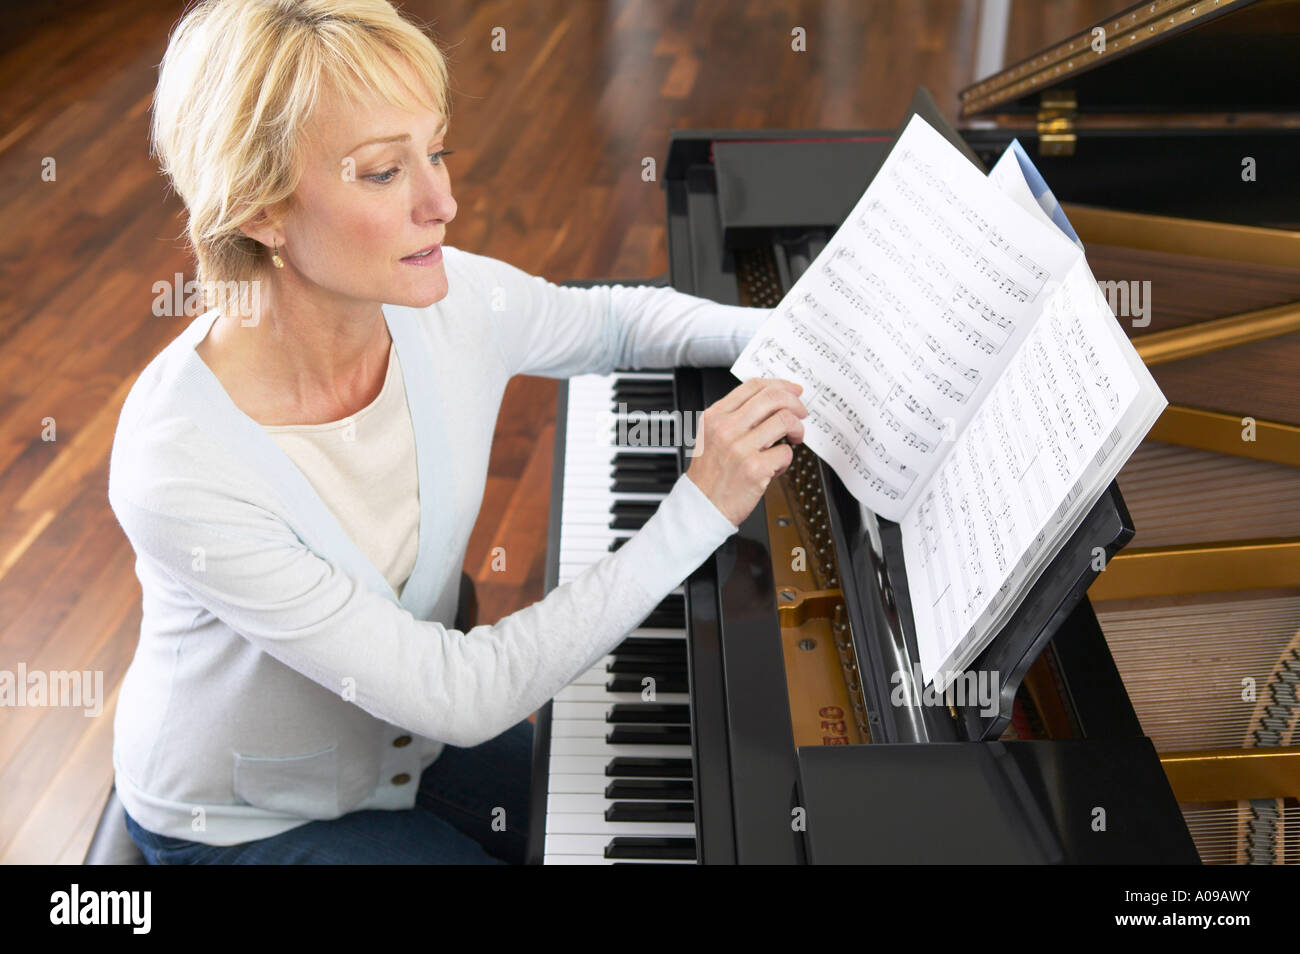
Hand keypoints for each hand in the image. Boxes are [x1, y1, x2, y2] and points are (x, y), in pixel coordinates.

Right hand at [685, 377, 806, 525]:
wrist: (701, 506)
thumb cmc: (709, 475)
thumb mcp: (710, 436)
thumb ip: (734, 418)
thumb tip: (770, 403)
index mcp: (715, 417)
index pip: (753, 386)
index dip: (780, 385)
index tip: (793, 391)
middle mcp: (726, 429)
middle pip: (773, 398)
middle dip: (795, 403)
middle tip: (801, 413)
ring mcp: (740, 448)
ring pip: (785, 420)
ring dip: (797, 429)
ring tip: (794, 439)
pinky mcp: (755, 469)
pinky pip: (785, 452)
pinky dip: (787, 459)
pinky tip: (776, 466)